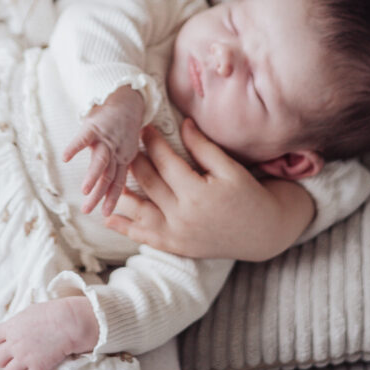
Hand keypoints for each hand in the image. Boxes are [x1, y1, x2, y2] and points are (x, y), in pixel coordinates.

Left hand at [0, 297, 98, 369]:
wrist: (69, 321)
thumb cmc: (51, 312)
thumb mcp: (29, 312)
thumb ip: (17, 323)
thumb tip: (11, 329)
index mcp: (11, 328)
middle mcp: (14, 344)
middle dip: (4, 360)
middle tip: (12, 359)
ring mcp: (25, 358)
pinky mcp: (38, 369)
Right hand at [63, 87, 144, 216]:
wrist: (126, 98)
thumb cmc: (122, 126)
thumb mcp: (125, 146)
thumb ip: (118, 164)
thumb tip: (112, 187)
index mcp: (123, 158)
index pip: (118, 182)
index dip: (112, 198)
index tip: (106, 215)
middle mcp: (115, 151)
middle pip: (108, 176)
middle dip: (98, 194)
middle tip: (87, 210)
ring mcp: (105, 139)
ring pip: (100, 160)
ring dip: (92, 176)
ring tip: (84, 190)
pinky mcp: (94, 126)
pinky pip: (83, 137)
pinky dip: (75, 147)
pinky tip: (65, 157)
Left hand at [105, 120, 312, 260]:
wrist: (262, 233)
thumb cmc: (248, 196)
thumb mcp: (229, 168)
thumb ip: (203, 147)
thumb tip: (183, 123)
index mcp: (197, 194)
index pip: (166, 162)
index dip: (153, 142)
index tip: (143, 127)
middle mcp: (183, 216)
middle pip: (148, 183)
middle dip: (133, 161)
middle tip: (122, 144)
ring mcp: (177, 235)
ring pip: (139, 212)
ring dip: (120, 194)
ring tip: (106, 176)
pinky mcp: (175, 246)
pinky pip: (144, 236)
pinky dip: (125, 227)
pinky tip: (109, 216)